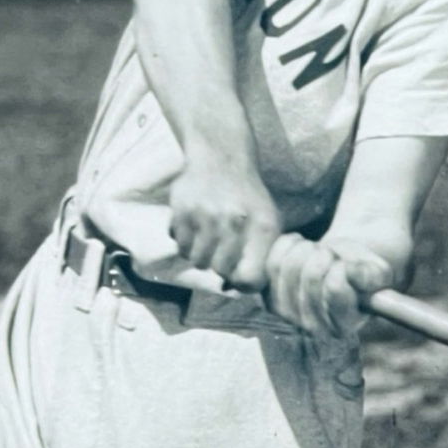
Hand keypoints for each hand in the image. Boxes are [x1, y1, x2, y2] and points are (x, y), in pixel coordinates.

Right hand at [167, 159, 280, 290]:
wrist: (221, 157)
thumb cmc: (247, 198)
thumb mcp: (268, 221)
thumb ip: (262, 257)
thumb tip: (239, 289)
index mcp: (263, 226)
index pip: (250, 278)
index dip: (243, 284)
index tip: (239, 277)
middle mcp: (235, 221)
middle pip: (220, 271)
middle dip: (220, 265)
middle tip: (222, 249)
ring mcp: (206, 215)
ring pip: (197, 261)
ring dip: (201, 254)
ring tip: (208, 236)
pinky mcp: (182, 210)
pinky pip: (179, 246)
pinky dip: (185, 241)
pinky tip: (195, 225)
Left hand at [264, 235, 396, 339]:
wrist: (339, 267)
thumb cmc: (360, 271)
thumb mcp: (377, 273)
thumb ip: (371, 276)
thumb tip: (349, 272)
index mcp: (345, 326)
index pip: (335, 287)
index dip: (342, 266)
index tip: (347, 265)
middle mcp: (315, 329)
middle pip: (311, 275)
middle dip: (325, 254)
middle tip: (333, 257)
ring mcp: (288, 315)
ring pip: (290, 266)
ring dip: (308, 248)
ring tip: (319, 253)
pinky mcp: (269, 299)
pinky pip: (273, 260)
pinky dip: (289, 246)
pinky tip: (302, 249)